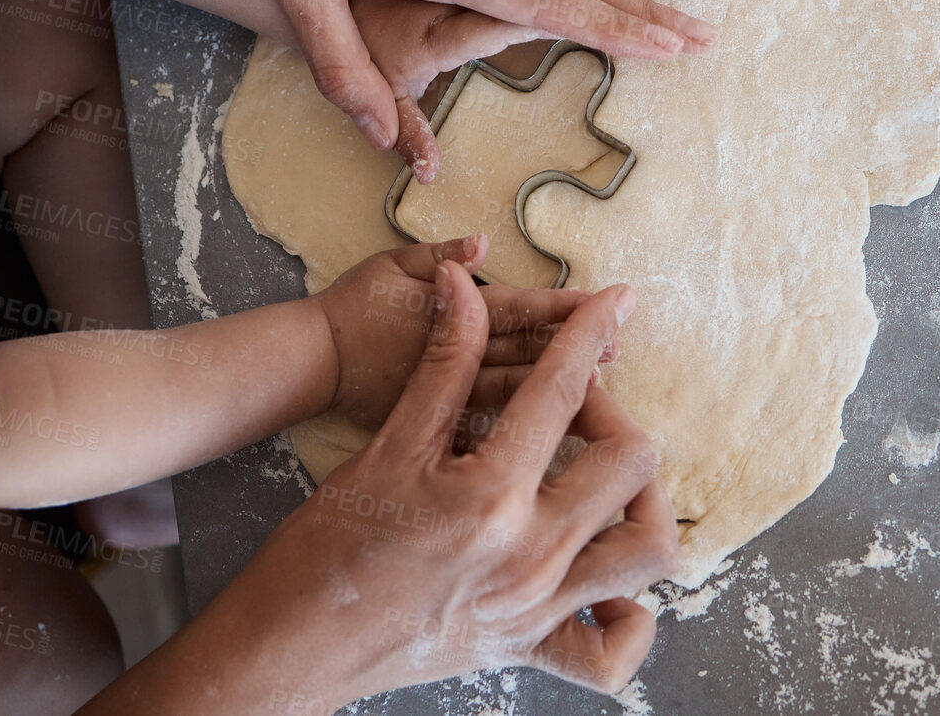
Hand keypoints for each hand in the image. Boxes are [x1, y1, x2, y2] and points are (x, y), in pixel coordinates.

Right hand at [107, 263, 677, 713]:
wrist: (292, 643)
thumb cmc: (328, 544)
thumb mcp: (388, 444)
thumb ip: (444, 364)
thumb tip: (463, 285)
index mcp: (490, 494)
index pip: (561, 390)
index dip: (590, 330)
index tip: (616, 300)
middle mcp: (529, 555)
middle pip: (629, 462)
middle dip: (611, 414)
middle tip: (573, 407)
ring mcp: (537, 609)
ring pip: (647, 551)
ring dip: (643, 501)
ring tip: (605, 478)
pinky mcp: (529, 649)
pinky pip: (614, 653)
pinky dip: (630, 616)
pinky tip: (606, 579)